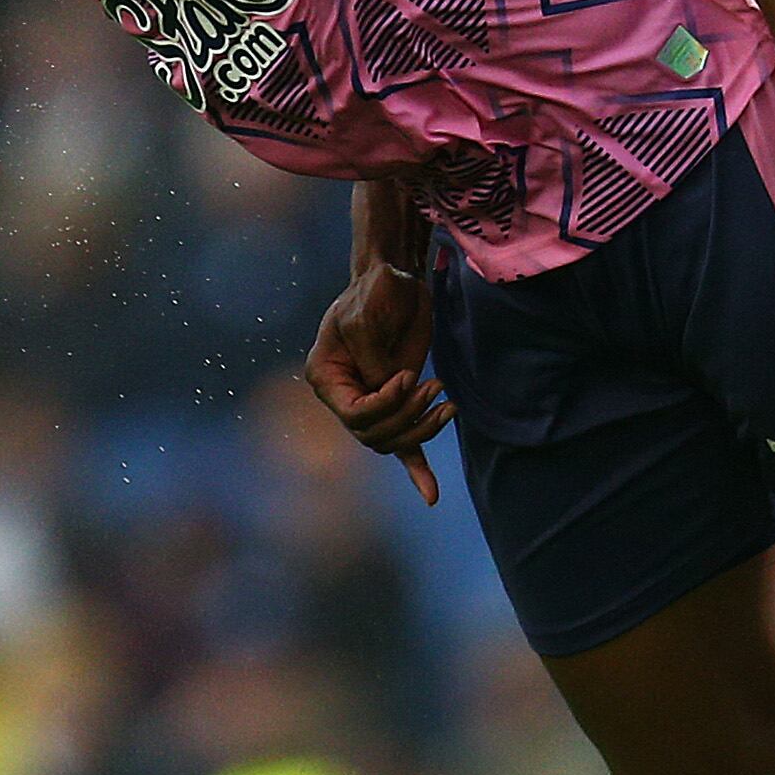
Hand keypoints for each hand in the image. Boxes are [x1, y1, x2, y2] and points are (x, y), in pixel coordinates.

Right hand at [305, 257, 451, 503]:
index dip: (384, 405)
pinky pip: (404, 446)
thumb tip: (386, 388)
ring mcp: (373, 401)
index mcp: (326, 377)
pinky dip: (417, 470)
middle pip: (374, 435)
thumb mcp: (366, 318)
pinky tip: (431, 495)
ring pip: (393, 442)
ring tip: (448, 404)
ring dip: (423, 431)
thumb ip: (372, 358)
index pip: (354, 415)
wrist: (398, 279)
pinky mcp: (399, 402)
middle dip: (407, 418)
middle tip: (434, 386)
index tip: (407, 376)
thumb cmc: (376, 292)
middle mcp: (345, 395)